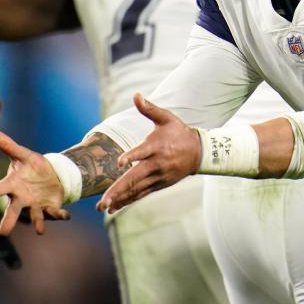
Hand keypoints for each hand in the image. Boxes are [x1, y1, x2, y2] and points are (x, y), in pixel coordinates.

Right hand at [0, 130, 70, 235]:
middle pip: (13, 210)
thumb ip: (8, 146)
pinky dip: (60, 215)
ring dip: (38, 222)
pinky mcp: (50, 208)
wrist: (52, 175)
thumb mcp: (23, 155)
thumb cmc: (33, 167)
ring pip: (35, 216)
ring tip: (40, 230)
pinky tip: (66, 215)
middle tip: (3, 232)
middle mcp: (21, 199)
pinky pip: (55, 213)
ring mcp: (35, 205)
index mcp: (12, 185)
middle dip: (9, 220)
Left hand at [97, 94, 201, 213]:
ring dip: (120, 198)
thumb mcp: (166, 118)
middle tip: (103, 200)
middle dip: (118, 189)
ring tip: (103, 206)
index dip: (132, 156)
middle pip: (135, 178)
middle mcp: (156, 164)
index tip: (120, 162)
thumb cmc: (179, 132)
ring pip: (136, 189)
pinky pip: (141, 194)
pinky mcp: (158, 184)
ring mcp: (157, 177)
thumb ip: (149, 109)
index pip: (142, 152)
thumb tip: (136, 95)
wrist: (199, 152)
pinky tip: (114, 209)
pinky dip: (127, 201)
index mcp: (156, 146)